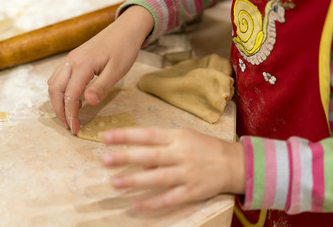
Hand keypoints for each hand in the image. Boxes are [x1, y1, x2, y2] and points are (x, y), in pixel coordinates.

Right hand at [47, 6, 152, 133]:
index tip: (75, 130)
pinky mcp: (74, 58)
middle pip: (55, 90)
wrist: (125, 29)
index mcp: (82, 65)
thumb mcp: (117, 70)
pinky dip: (60, 91)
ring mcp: (70, 59)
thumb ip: (101, 86)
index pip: (70, 95)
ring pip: (54, 83)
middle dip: (59, 110)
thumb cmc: (124, 49)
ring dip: (58, 101)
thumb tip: (87, 103)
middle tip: (70, 126)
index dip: (71, 114)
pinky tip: (71, 99)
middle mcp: (71, 61)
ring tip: (69, 116)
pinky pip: (59, 77)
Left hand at [101, 127, 244, 210]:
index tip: (106, 137)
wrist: (234, 163)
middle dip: (126, 157)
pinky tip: (137, 205)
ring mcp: (187, 173)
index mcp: (178, 137)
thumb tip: (140, 159)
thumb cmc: (205, 147)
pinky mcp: (193, 191)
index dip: (126, 135)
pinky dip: (153, 202)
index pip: (148, 134)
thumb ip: (162, 145)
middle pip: (150, 155)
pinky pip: (170, 198)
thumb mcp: (185, 138)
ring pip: (158, 177)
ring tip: (115, 183)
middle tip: (104, 159)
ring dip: (135, 180)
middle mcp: (181, 153)